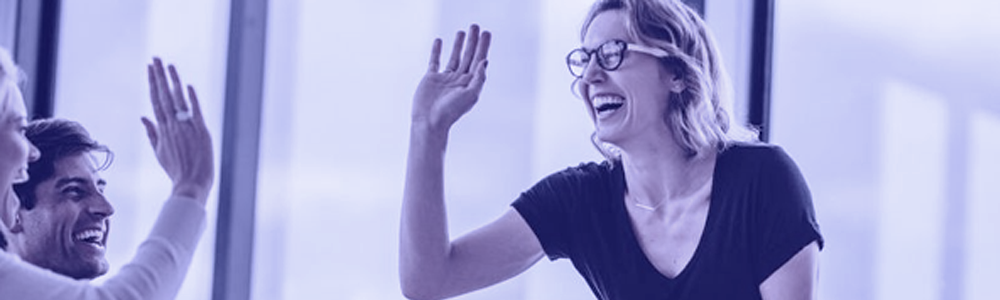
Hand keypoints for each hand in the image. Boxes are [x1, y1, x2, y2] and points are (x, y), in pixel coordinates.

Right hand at [141, 58, 214, 202]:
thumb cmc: (176, 171)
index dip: (153, 83)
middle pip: (163, 96)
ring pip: (178, 100)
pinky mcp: (201, 132)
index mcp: (162, 129)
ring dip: (173, 82)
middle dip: (159, 76)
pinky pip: (195, 112)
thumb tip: (143, 117)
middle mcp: (172, 126)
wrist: (190, 185)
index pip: (156, 100)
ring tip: (168, 65)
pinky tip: (188, 86)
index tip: (150, 68)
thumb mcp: (160, 152)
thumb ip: (151, 133)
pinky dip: (191, 99)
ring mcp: (186, 128)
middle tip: (155, 58)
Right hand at [411, 24, 491, 132]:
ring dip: (458, 44)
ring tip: (461, 31)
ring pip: (454, 57)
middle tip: (475, 26)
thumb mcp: (470, 95)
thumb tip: (485, 61)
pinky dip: (437, 51)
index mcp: (470, 83)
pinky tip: (439, 41)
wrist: (430, 121)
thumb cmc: (451, 111)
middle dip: (472, 41)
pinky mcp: (431, 79)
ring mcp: (445, 79)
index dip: (483, 46)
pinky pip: (435, 61)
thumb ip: (479, 78)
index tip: (486, 33)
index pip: (479, 60)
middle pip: (468, 56)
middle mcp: (459, 80)